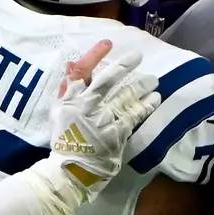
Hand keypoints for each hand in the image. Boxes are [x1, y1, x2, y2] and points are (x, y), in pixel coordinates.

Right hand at [50, 40, 159, 188]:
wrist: (70, 170)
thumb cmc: (65, 140)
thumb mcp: (58, 113)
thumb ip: (66, 90)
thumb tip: (71, 65)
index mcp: (70, 100)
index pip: (82, 71)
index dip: (95, 55)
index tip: (109, 44)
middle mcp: (86, 106)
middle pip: (107, 80)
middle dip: (123, 65)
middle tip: (138, 55)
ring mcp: (102, 120)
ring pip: (125, 96)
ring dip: (141, 86)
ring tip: (154, 79)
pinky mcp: (116, 133)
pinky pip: (134, 115)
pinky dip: (146, 105)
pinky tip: (156, 98)